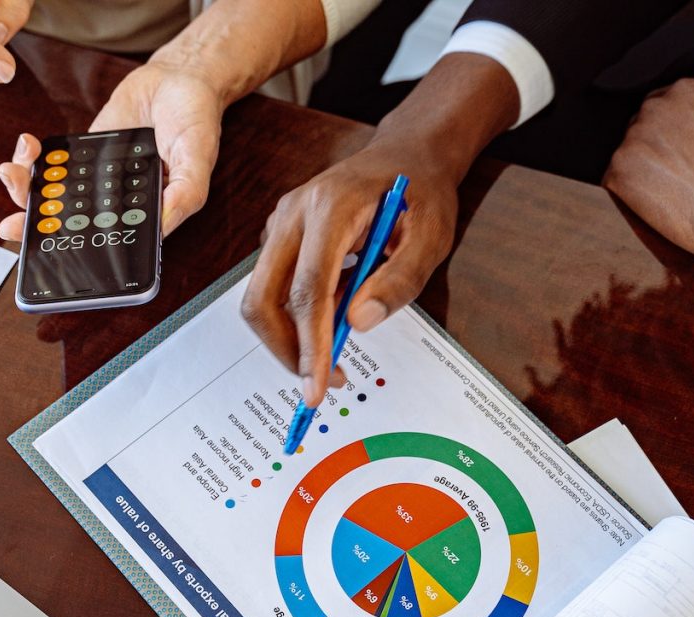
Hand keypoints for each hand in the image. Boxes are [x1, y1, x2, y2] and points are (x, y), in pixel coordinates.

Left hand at [0, 62, 222, 240]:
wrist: (179, 79)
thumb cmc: (195, 120)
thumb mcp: (198, 158)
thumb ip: (185, 193)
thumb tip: (161, 224)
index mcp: (146, 213)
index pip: (106, 242)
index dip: (73, 249)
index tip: (44, 247)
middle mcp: (119, 202)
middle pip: (72, 223)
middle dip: (36, 225)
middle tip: (12, 223)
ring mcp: (98, 178)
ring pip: (57, 196)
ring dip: (27, 189)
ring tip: (14, 173)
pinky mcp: (86, 153)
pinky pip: (56, 165)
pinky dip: (35, 160)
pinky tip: (28, 149)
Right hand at [240, 142, 458, 406]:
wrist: (406, 154)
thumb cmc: (421, 192)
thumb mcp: (431, 236)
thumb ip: (400, 279)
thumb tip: (360, 321)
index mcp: (329, 208)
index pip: (307, 290)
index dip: (309, 345)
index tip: (316, 385)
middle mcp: (292, 214)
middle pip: (263, 298)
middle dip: (285, 349)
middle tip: (321, 381)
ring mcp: (280, 223)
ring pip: (262, 297)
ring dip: (291, 336)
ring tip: (336, 348)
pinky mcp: (280, 236)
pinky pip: (274, 287)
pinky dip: (296, 316)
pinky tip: (334, 314)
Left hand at [603, 78, 693, 291]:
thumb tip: (680, 134)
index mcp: (688, 89)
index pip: (659, 107)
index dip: (665, 135)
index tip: (674, 152)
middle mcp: (656, 106)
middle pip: (638, 129)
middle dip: (650, 152)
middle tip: (674, 176)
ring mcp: (634, 138)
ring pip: (625, 157)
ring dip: (639, 175)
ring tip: (673, 193)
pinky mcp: (619, 171)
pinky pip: (613, 183)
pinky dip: (629, 197)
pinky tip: (657, 205)